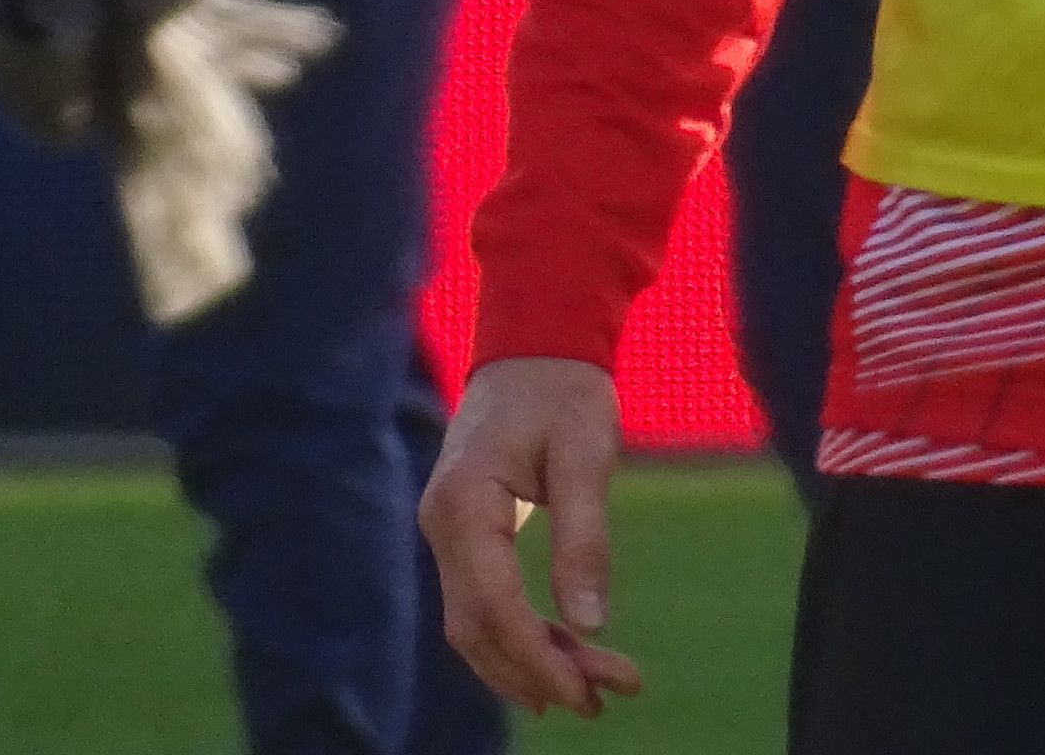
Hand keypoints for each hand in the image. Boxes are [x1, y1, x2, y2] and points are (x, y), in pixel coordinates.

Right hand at [423, 355, 643, 717]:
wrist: (534, 345)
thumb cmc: (564, 390)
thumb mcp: (586, 454)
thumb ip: (584, 536)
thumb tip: (590, 623)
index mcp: (464, 503)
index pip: (491, 605)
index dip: (535, 657)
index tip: (584, 692)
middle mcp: (442, 526)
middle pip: (479, 627)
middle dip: (538, 671)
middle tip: (602, 700)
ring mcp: (448, 533)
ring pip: (478, 623)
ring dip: (532, 661)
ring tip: (596, 690)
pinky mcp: (465, 536)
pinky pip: (485, 601)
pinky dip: (522, 634)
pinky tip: (563, 659)